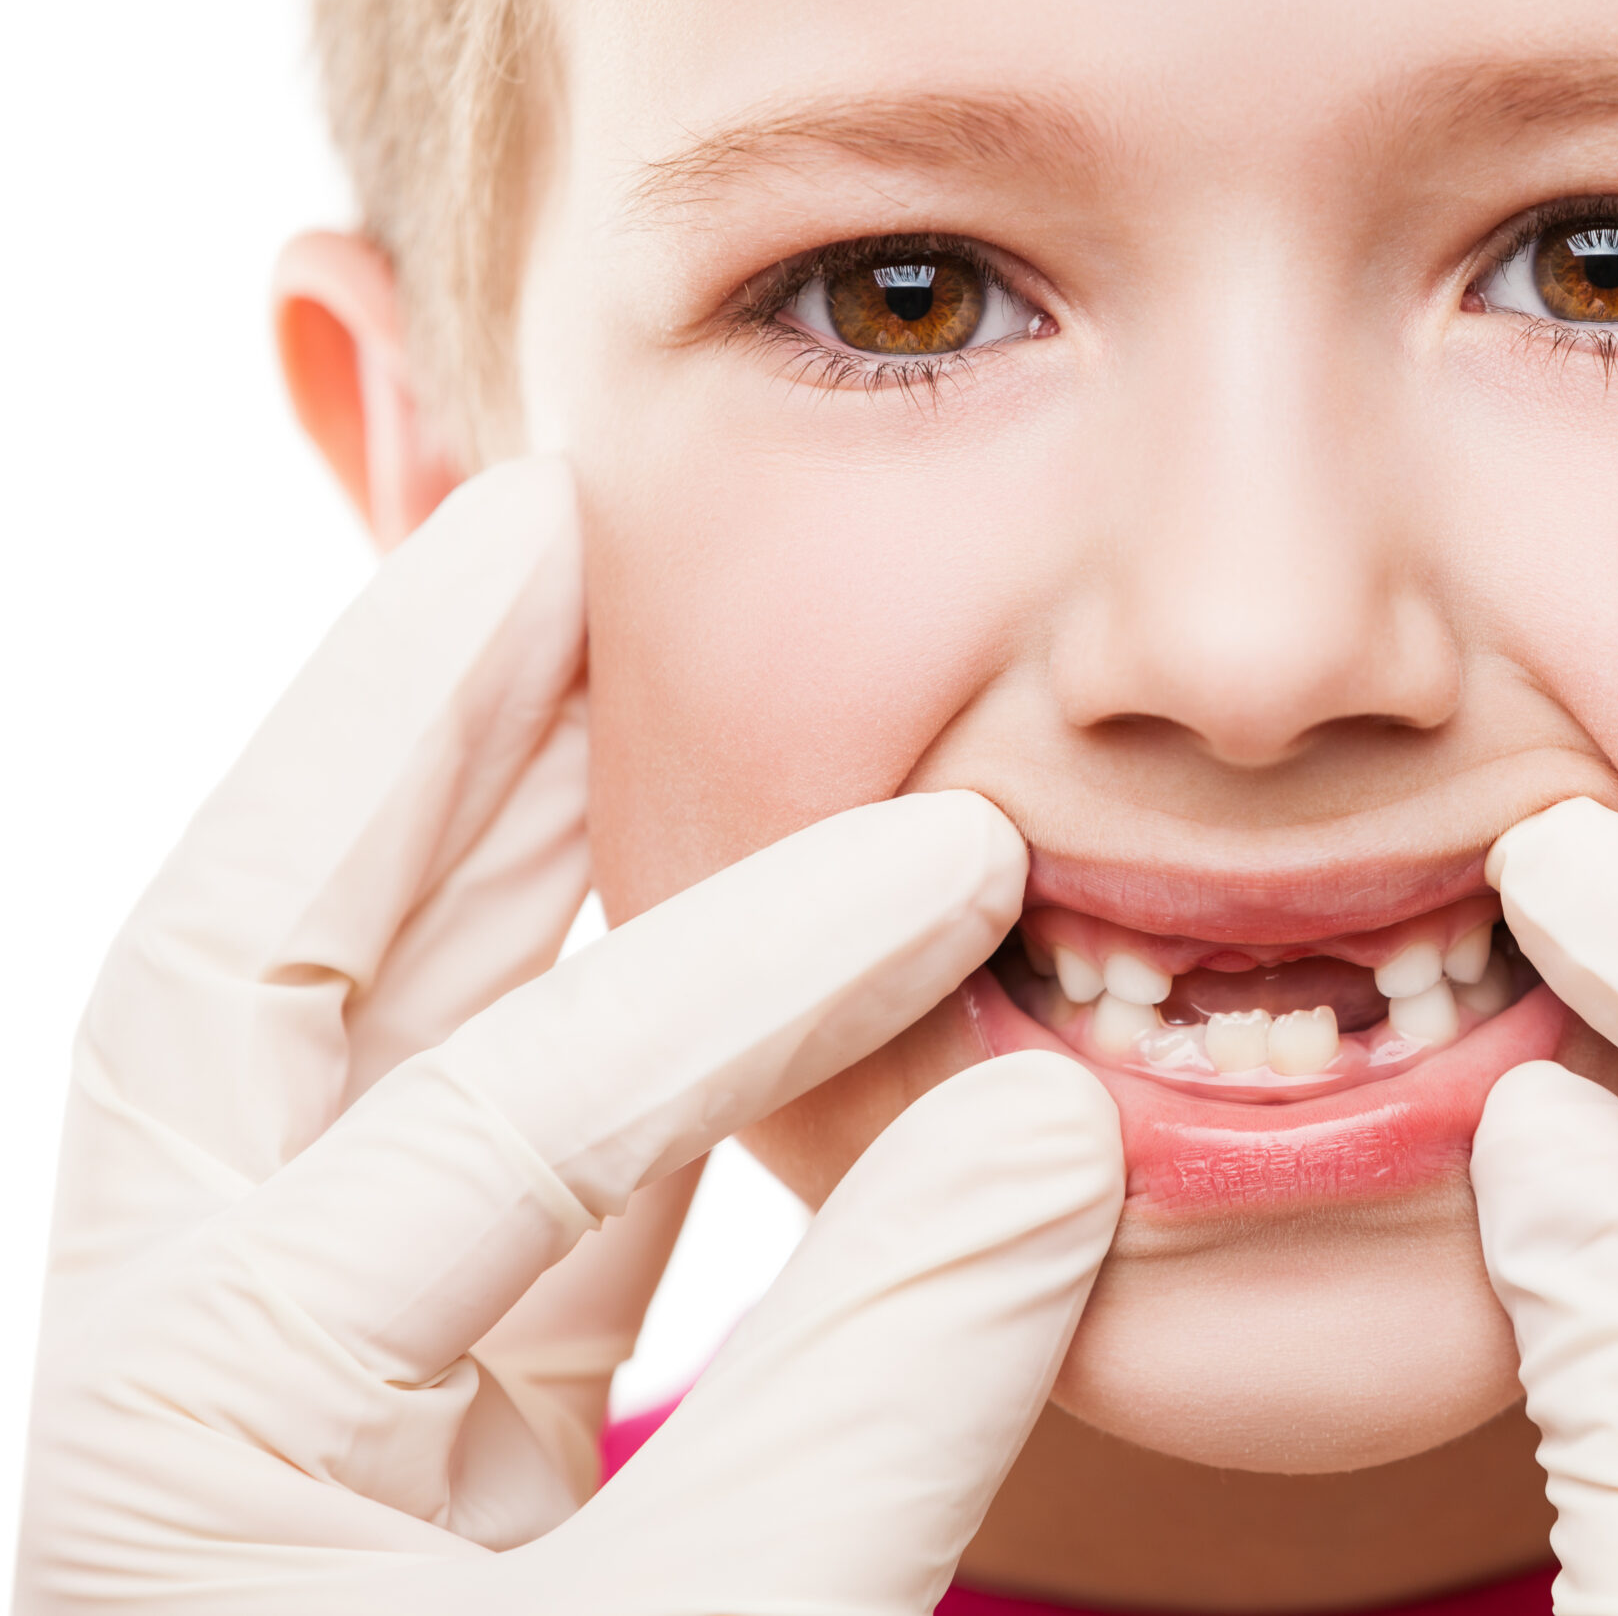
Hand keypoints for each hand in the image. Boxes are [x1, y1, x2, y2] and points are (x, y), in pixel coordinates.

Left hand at [21, 459, 1124, 1614]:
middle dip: (412, 727)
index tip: (965, 862)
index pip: (495, 1115)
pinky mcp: (421, 1453)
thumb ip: (886, 1390)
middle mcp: (200, 1370)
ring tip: (620, 652)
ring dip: (507, 847)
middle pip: (267, 961)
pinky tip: (726, 940)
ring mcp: (303, 1403)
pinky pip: (488, 1175)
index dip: (752, 973)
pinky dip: (612, 1041)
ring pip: (373, 1048)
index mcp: (199, 1418)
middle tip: (554, 518)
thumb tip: (1064, 1129)